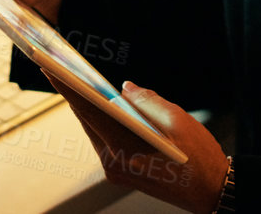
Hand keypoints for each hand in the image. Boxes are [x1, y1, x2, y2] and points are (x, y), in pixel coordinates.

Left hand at [41, 69, 229, 213]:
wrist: (211, 192)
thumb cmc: (199, 158)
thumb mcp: (178, 120)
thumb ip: (146, 100)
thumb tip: (124, 88)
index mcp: (125, 148)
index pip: (89, 110)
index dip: (67, 86)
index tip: (49, 68)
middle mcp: (113, 163)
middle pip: (87, 120)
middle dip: (75, 94)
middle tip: (60, 68)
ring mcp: (115, 171)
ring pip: (95, 130)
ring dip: (88, 107)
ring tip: (78, 81)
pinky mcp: (121, 173)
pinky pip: (105, 140)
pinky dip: (101, 122)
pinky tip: (100, 105)